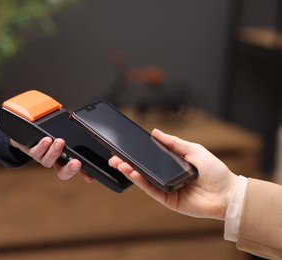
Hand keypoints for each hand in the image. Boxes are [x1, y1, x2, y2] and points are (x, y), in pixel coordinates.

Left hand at [10, 137, 93, 181]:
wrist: (26, 134)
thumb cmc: (47, 133)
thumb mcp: (63, 133)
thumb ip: (72, 133)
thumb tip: (84, 126)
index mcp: (64, 159)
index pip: (76, 169)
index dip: (84, 174)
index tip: (90, 177)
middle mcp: (54, 161)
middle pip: (62, 173)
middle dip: (69, 169)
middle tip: (76, 163)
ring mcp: (42, 157)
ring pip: (48, 161)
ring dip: (55, 152)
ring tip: (60, 142)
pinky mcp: (32, 151)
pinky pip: (36, 152)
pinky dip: (42, 146)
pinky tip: (47, 140)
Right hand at [108, 129, 237, 219]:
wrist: (227, 193)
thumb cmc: (215, 171)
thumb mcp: (194, 150)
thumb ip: (174, 142)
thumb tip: (156, 132)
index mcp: (173, 163)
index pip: (151, 157)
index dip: (137, 153)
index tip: (125, 147)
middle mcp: (167, 176)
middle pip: (143, 169)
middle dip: (127, 163)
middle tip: (114, 157)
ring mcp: (166, 188)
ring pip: (144, 179)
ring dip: (130, 171)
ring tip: (120, 164)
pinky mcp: (168, 199)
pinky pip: (151, 190)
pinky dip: (141, 181)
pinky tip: (133, 173)